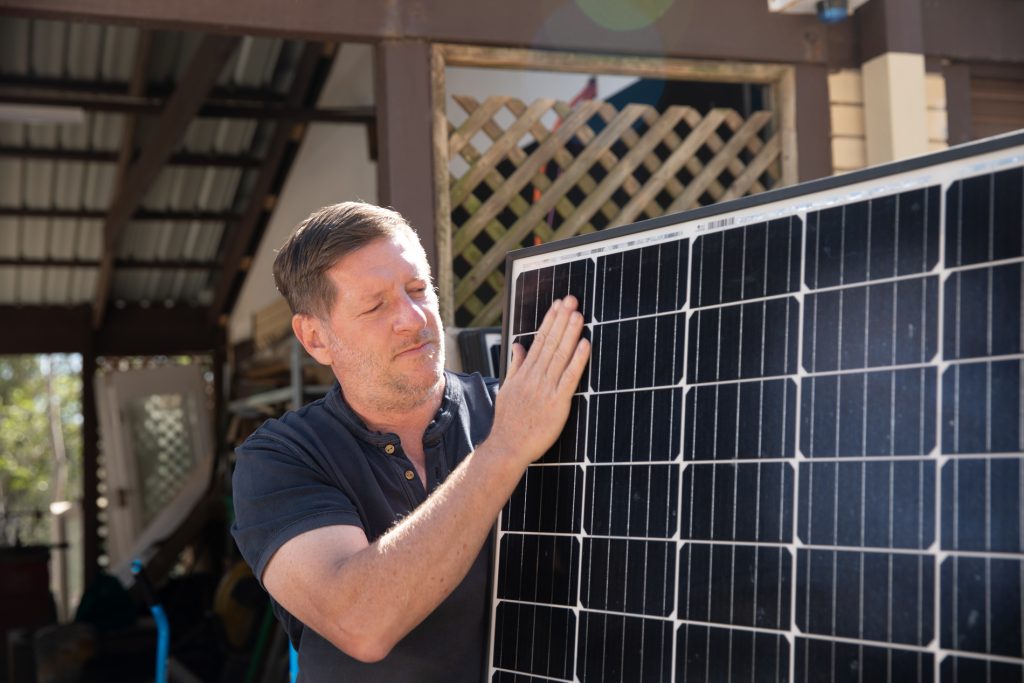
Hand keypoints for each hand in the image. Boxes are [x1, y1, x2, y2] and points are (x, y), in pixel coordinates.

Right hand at [488, 295, 590, 467]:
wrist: (507, 447)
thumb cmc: (508, 422)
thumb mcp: (506, 389)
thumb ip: (515, 366)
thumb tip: (519, 346)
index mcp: (524, 374)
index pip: (538, 341)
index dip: (549, 321)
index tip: (558, 304)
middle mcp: (535, 378)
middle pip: (550, 343)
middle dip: (561, 319)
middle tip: (572, 300)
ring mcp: (546, 389)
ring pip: (560, 356)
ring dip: (570, 334)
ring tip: (579, 314)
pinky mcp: (558, 403)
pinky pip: (569, 378)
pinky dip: (578, 361)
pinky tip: (585, 345)